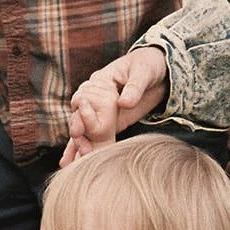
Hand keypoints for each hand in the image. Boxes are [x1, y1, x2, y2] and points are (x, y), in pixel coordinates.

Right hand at [61, 47, 169, 165]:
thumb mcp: (143, 72)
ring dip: (78, 146)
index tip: (78, 130)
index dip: (80, 115)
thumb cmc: (149, 64)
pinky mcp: (110, 122)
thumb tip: (123, 103)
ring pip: (85, 129)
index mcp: (100, 80)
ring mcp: (102, 111)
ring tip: (69, 165)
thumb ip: (134, 87)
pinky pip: (96, 136)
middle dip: (78, 135)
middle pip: (81, 117)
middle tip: (80, 150)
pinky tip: (75, 164)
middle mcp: (96, 96)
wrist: (160, 71)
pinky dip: (88, 148)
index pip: (83, 98)